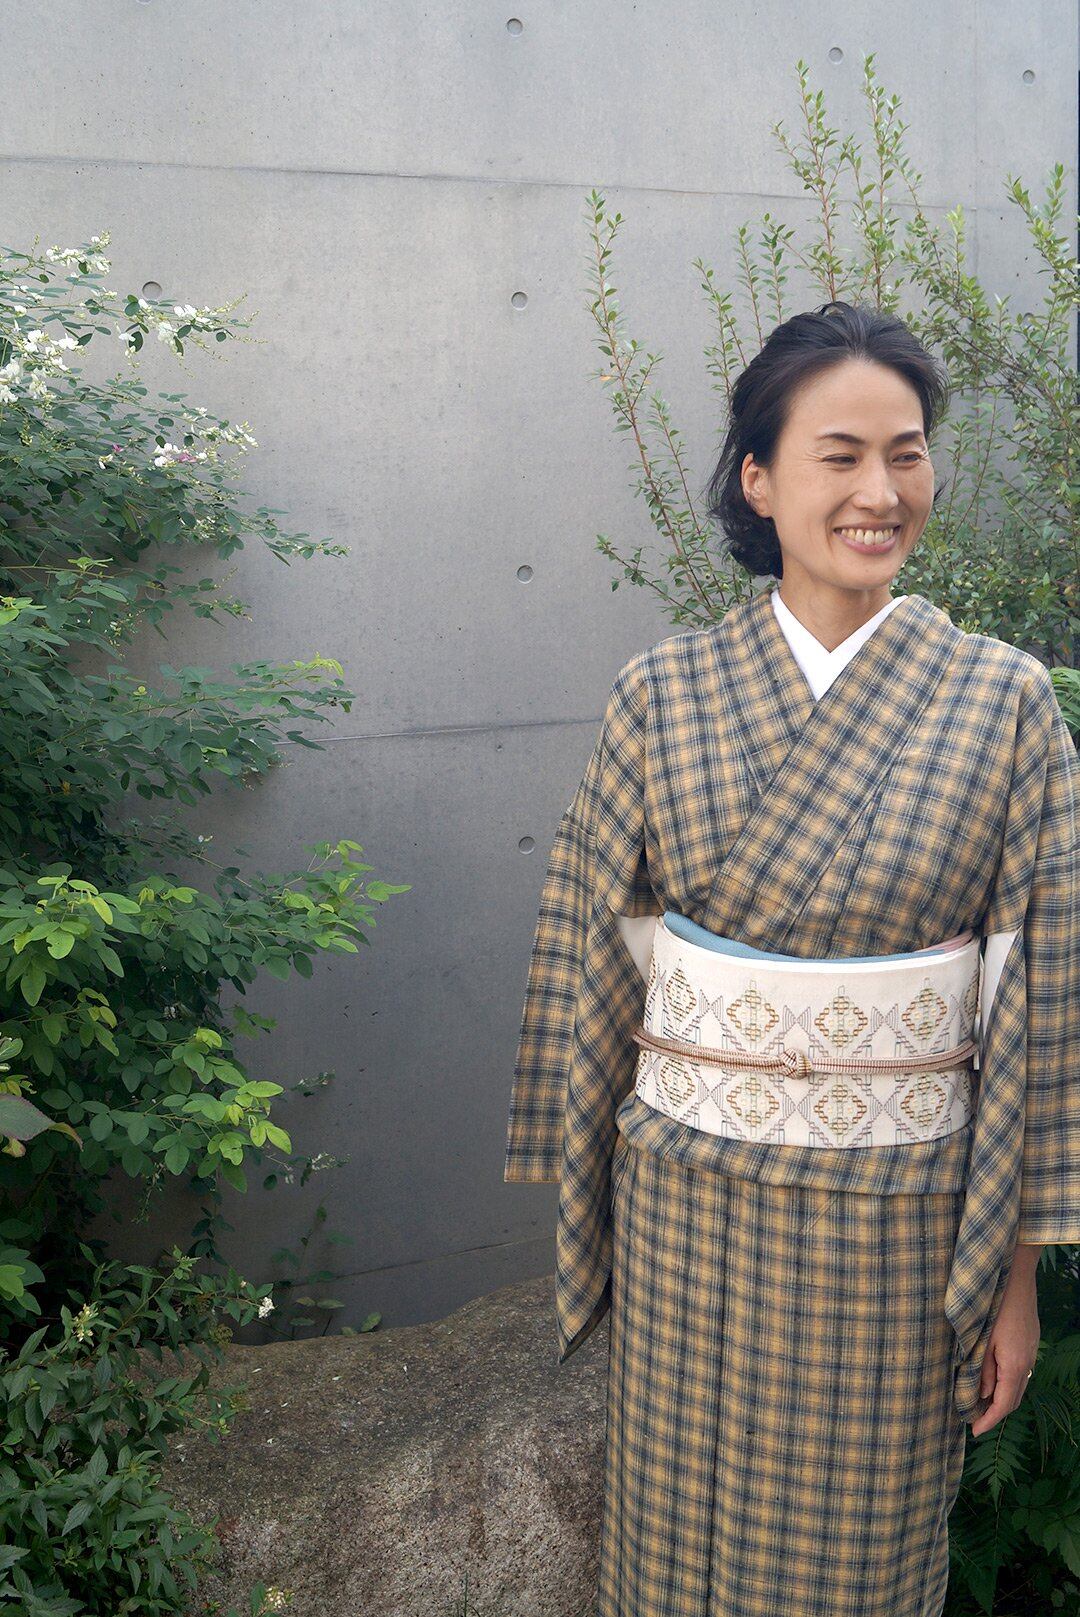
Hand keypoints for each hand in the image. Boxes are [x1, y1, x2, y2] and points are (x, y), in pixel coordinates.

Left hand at [969, 1255, 1039, 1436]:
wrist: (1016, 1278)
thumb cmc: (994, 1306)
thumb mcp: (981, 1340)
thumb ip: (981, 1370)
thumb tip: (981, 1395)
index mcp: (1014, 1365)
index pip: (1003, 1404)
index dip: (989, 1421)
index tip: (974, 1431)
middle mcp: (1027, 1364)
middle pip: (1013, 1399)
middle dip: (995, 1413)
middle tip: (974, 1420)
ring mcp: (1031, 1353)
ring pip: (1018, 1386)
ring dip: (1002, 1398)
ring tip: (981, 1404)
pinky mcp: (1030, 1343)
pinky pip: (1021, 1373)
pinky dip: (1008, 1383)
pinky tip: (994, 1379)